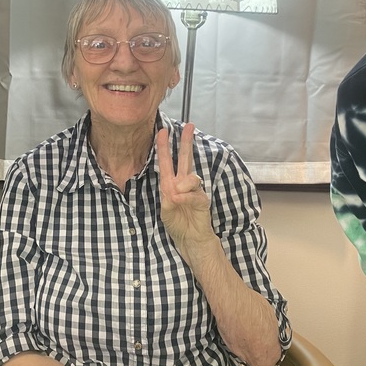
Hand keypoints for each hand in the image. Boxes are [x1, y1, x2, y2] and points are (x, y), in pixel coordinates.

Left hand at [155, 123, 213, 255]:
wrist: (189, 239)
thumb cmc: (177, 224)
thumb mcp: (166, 210)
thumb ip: (169, 198)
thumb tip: (177, 189)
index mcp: (170, 184)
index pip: (167, 162)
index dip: (164, 146)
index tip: (162, 131)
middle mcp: (182, 184)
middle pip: (186, 158)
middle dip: (186, 142)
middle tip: (189, 125)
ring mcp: (194, 191)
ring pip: (191, 176)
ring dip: (183, 184)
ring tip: (176, 197)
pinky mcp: (202, 200)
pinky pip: (195, 193)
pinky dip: (186, 196)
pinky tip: (179, 200)